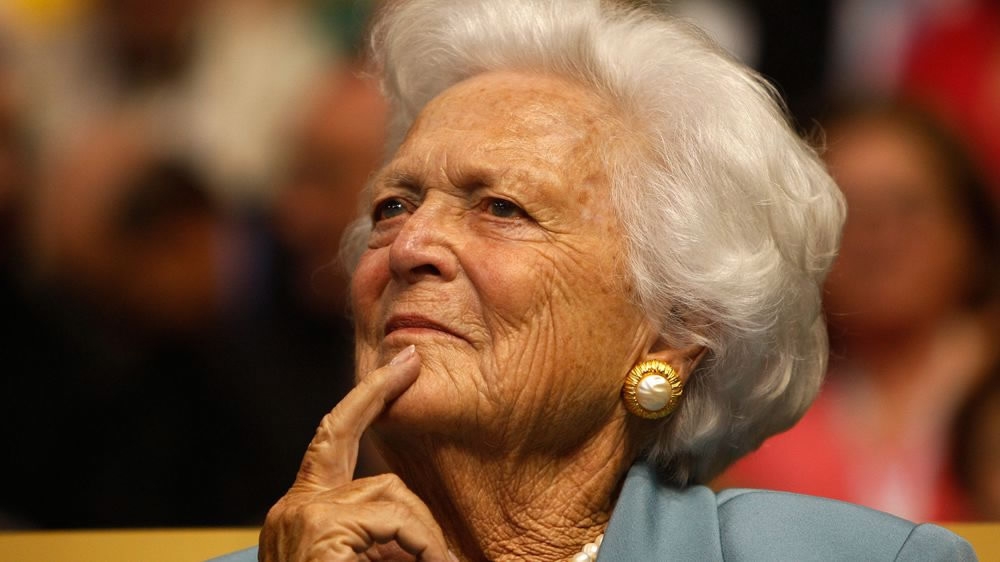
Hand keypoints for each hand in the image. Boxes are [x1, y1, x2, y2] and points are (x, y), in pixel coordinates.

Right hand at [259, 345, 453, 560]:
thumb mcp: (361, 559)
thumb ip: (383, 537)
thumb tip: (437, 541)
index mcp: (300, 512)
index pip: (335, 437)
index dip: (369, 395)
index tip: (406, 364)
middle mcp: (292, 507)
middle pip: (382, 479)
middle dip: (422, 519)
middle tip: (449, 558)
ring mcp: (302, 515)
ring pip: (394, 495)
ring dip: (427, 541)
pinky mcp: (319, 527)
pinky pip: (396, 517)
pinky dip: (426, 546)